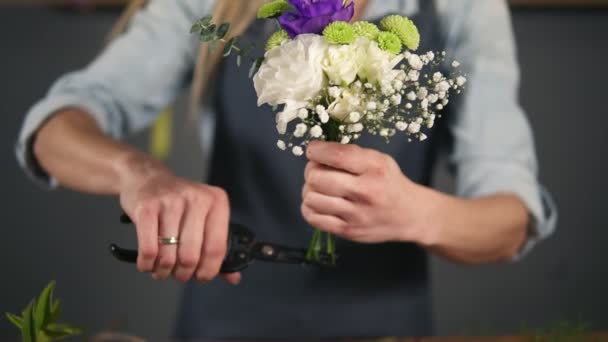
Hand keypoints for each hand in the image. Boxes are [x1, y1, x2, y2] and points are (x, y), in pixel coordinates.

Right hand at [118, 157, 239, 284]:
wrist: (148, 178)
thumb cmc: (180, 204)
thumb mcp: (204, 217)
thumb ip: (218, 247)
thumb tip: (233, 277)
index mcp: (216, 202)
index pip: (217, 248)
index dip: (209, 270)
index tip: (201, 277)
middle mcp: (196, 198)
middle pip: (191, 256)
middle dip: (183, 274)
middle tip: (179, 274)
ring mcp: (170, 201)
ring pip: (169, 256)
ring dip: (164, 271)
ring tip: (162, 269)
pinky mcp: (147, 207)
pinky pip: (149, 250)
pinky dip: (147, 264)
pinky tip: (148, 263)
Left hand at [301, 141, 435, 244]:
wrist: (410, 216)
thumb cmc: (390, 183)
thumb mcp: (379, 160)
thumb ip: (351, 154)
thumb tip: (317, 152)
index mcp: (375, 168)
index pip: (336, 155)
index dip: (316, 151)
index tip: (313, 151)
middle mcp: (366, 191)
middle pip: (317, 178)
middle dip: (311, 171)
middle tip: (316, 170)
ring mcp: (356, 215)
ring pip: (311, 198)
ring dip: (309, 189)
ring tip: (319, 187)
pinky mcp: (348, 231)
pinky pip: (313, 218)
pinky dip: (309, 207)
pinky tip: (319, 203)